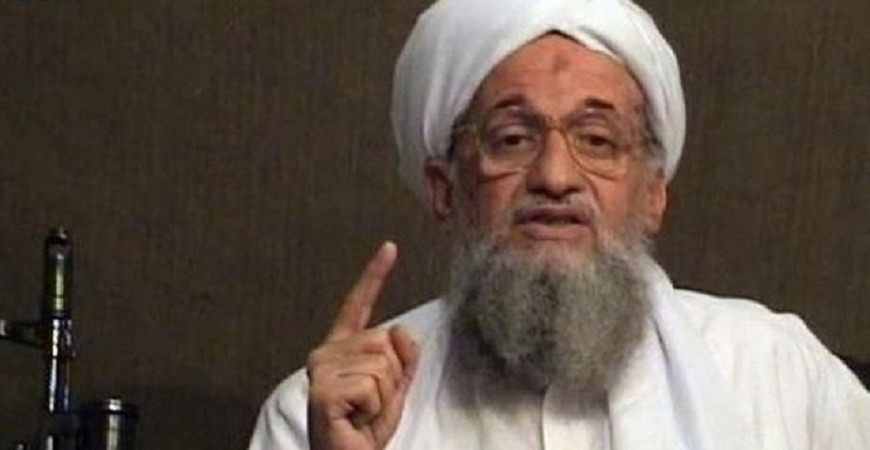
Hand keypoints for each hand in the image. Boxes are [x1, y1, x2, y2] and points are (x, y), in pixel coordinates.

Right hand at [306, 242, 419, 449]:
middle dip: (392, 376)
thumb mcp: (396, 388)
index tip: (390, 247)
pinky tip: (355, 417)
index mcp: (342, 348)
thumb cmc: (366, 427)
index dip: (374, 275)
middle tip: (371, 402)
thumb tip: (399, 329)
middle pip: (383, 340)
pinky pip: (372, 385)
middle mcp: (326, 353)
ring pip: (381, 363)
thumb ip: (404, 357)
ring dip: (384, 394)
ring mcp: (321, 370)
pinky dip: (374, 406)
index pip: (360, 304)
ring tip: (363, 411)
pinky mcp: (323, 390)